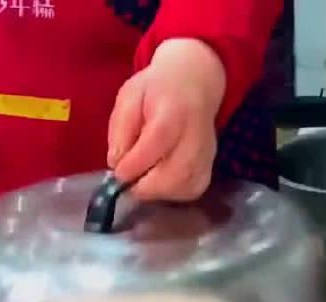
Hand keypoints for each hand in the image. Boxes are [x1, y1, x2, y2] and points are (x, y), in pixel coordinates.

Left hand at [107, 38, 225, 201]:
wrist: (195, 84)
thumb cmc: (156, 90)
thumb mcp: (129, 97)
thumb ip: (120, 129)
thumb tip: (116, 163)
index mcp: (174, 112)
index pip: (156, 144)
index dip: (134, 165)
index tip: (118, 173)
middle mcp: (195, 136)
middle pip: (173, 175)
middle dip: (144, 185)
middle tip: (128, 180)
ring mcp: (206, 156)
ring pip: (180, 188)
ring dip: (155, 191)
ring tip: (142, 177)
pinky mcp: (208, 170)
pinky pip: (189, 191)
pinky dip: (170, 193)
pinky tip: (159, 180)